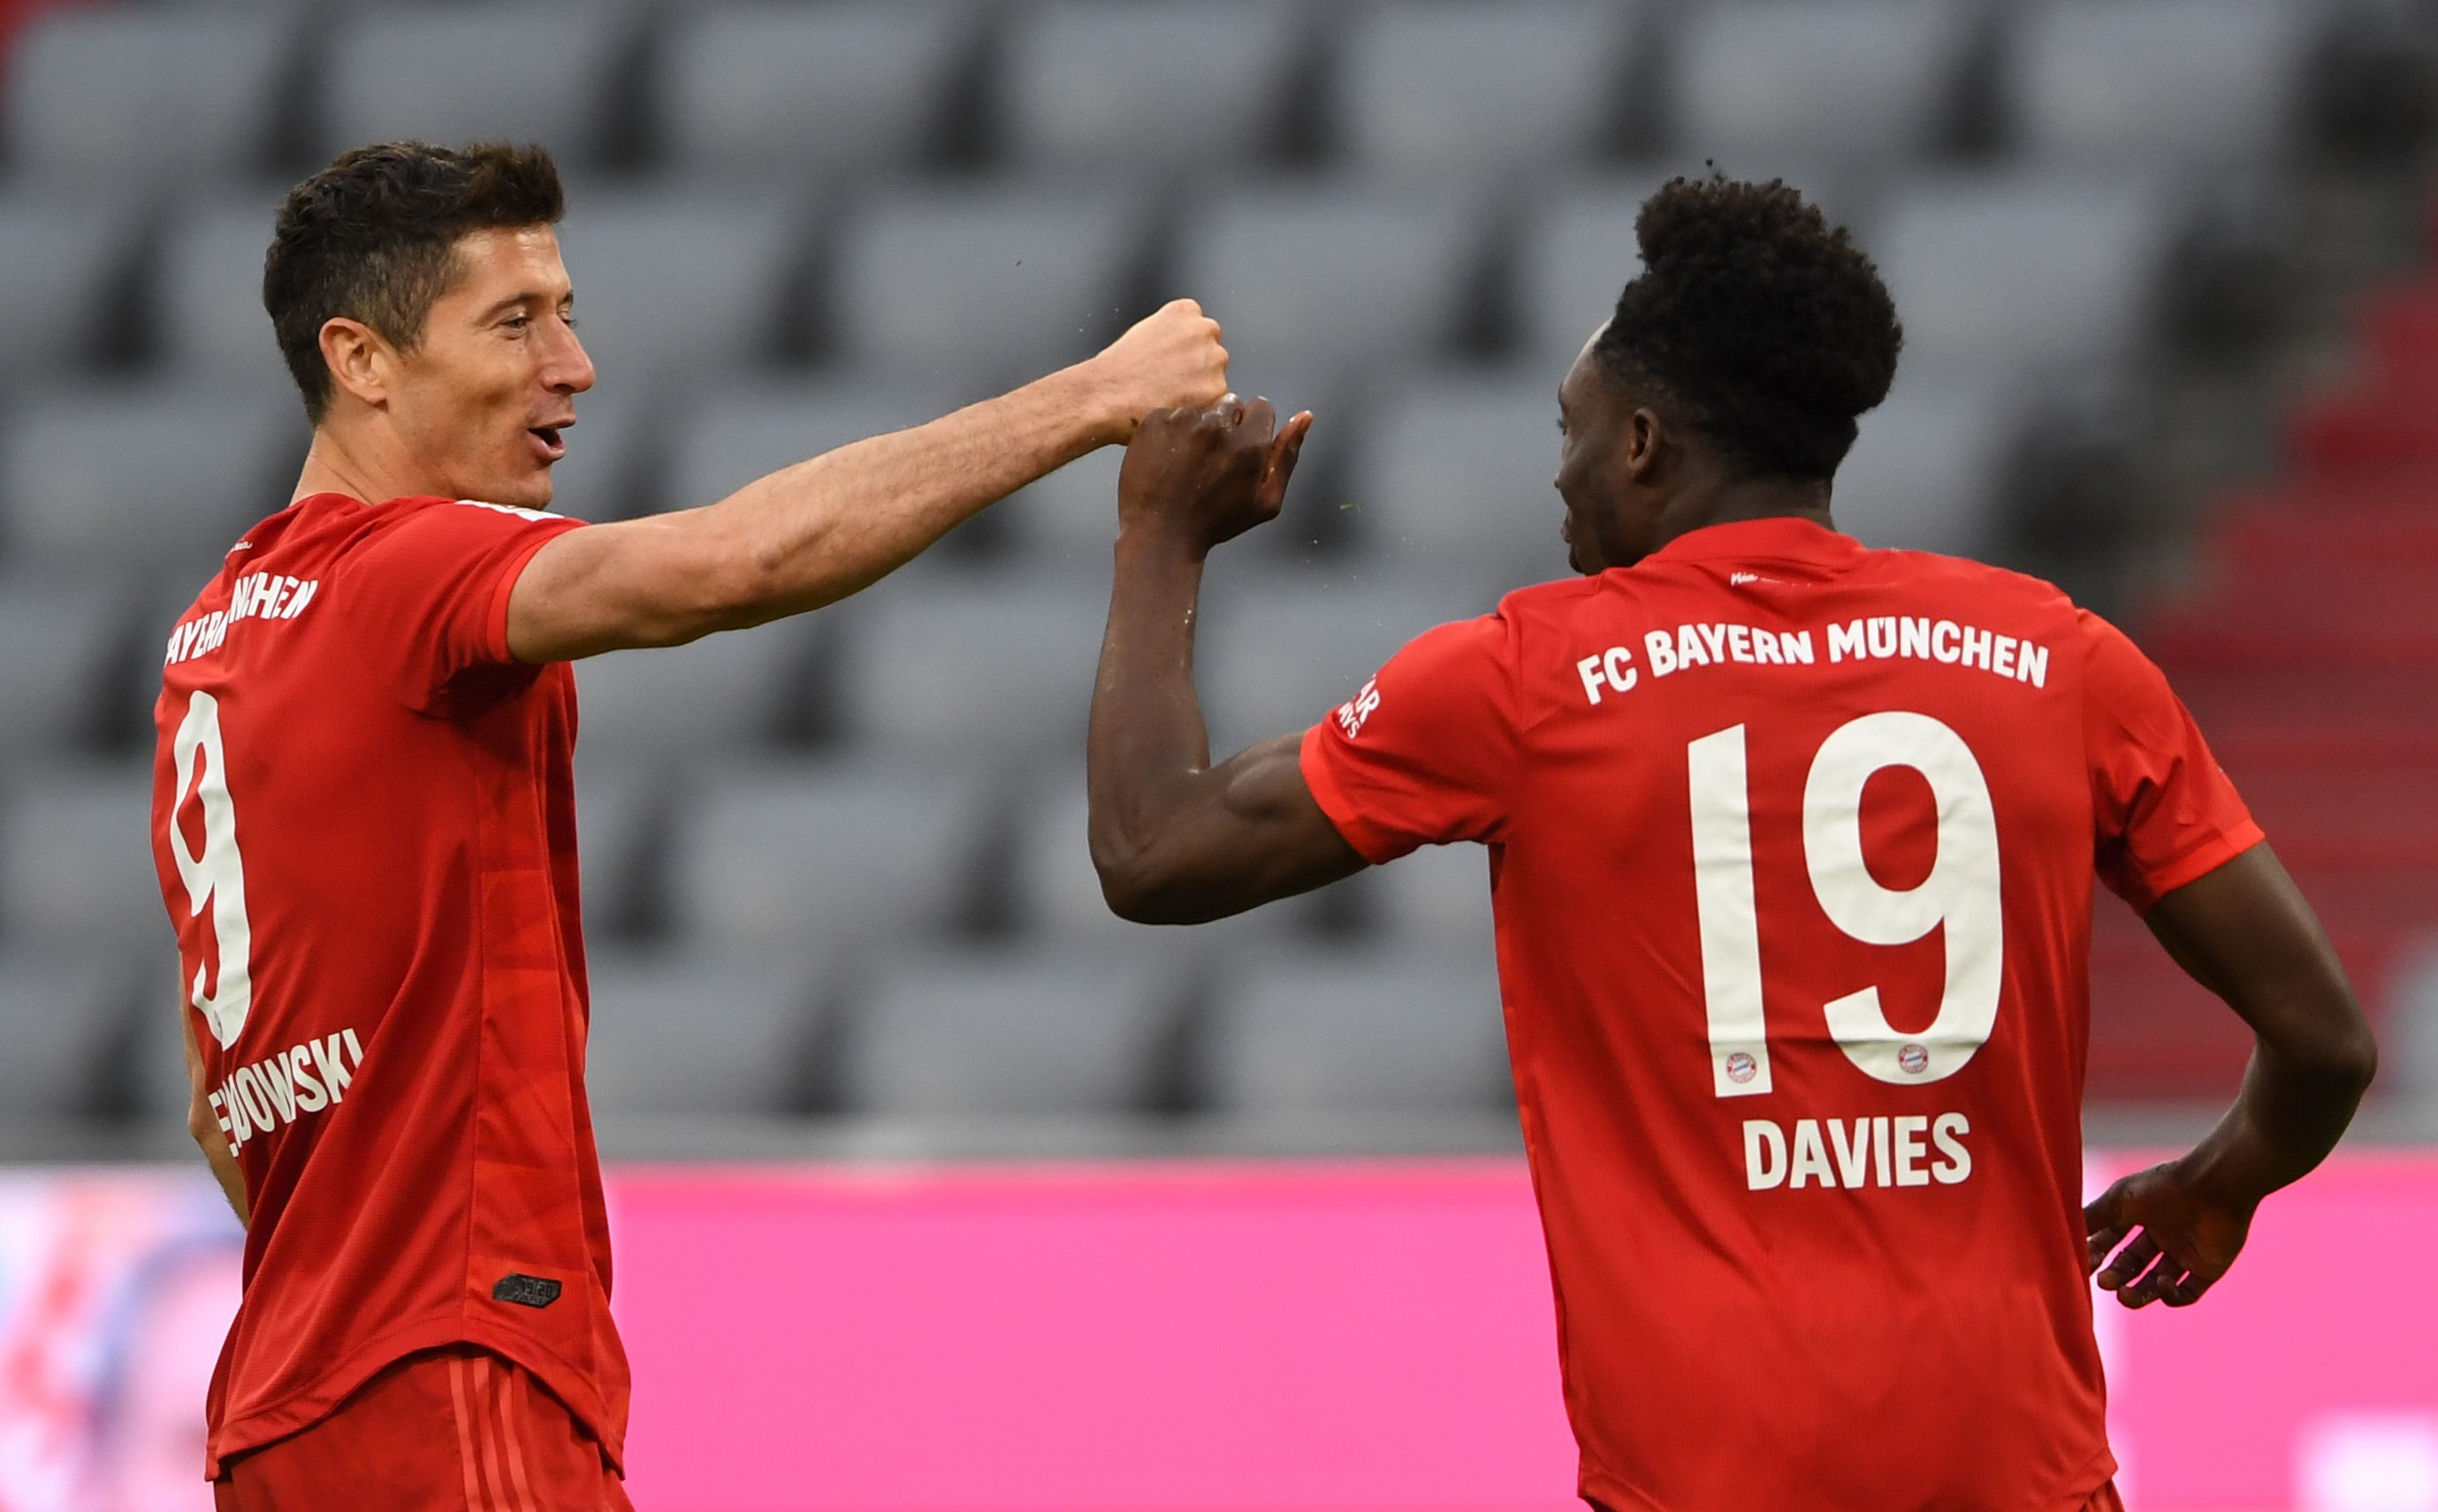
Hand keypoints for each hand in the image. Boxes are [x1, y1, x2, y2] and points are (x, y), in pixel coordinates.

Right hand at [1084, 299, 1229, 442]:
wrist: (1106, 395)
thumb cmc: (1117, 370)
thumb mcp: (1145, 333)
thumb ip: (1172, 336)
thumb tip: (1183, 353)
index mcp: (1186, 311)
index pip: (1200, 331)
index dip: (1184, 353)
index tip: (1169, 364)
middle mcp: (1205, 329)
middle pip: (1212, 353)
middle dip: (1197, 369)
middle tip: (1169, 385)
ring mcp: (1214, 359)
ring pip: (1216, 378)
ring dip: (1201, 389)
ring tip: (1170, 398)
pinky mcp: (1217, 389)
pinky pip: (1216, 402)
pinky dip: (1201, 409)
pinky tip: (1176, 409)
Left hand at [1117, 396, 1312, 554]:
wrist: (1159, 533)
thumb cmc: (1217, 522)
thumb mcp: (1265, 501)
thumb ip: (1287, 457)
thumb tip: (1305, 416)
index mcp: (1249, 442)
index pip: (1262, 407)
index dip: (1254, 427)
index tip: (1241, 448)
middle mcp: (1216, 424)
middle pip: (1230, 403)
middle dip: (1227, 424)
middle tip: (1212, 457)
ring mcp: (1182, 421)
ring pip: (1199, 409)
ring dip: (1197, 427)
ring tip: (1186, 460)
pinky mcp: (1153, 422)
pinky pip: (1169, 414)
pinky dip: (1169, 431)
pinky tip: (1166, 457)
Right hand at [2084, 1158, 2256, 1308]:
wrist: (2215, 1187)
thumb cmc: (2164, 1187)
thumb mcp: (2119, 1200)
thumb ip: (2091, 1217)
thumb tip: (2060, 1232)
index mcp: (2140, 1215)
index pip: (2111, 1242)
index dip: (2097, 1254)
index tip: (2085, 1262)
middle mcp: (2161, 1235)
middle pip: (2131, 1266)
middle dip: (2115, 1276)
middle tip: (2105, 1282)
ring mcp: (2185, 1254)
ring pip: (2154, 1284)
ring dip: (2137, 1294)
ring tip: (2125, 1296)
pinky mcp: (2207, 1270)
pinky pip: (2186, 1293)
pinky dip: (2171, 1295)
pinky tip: (2163, 1283)